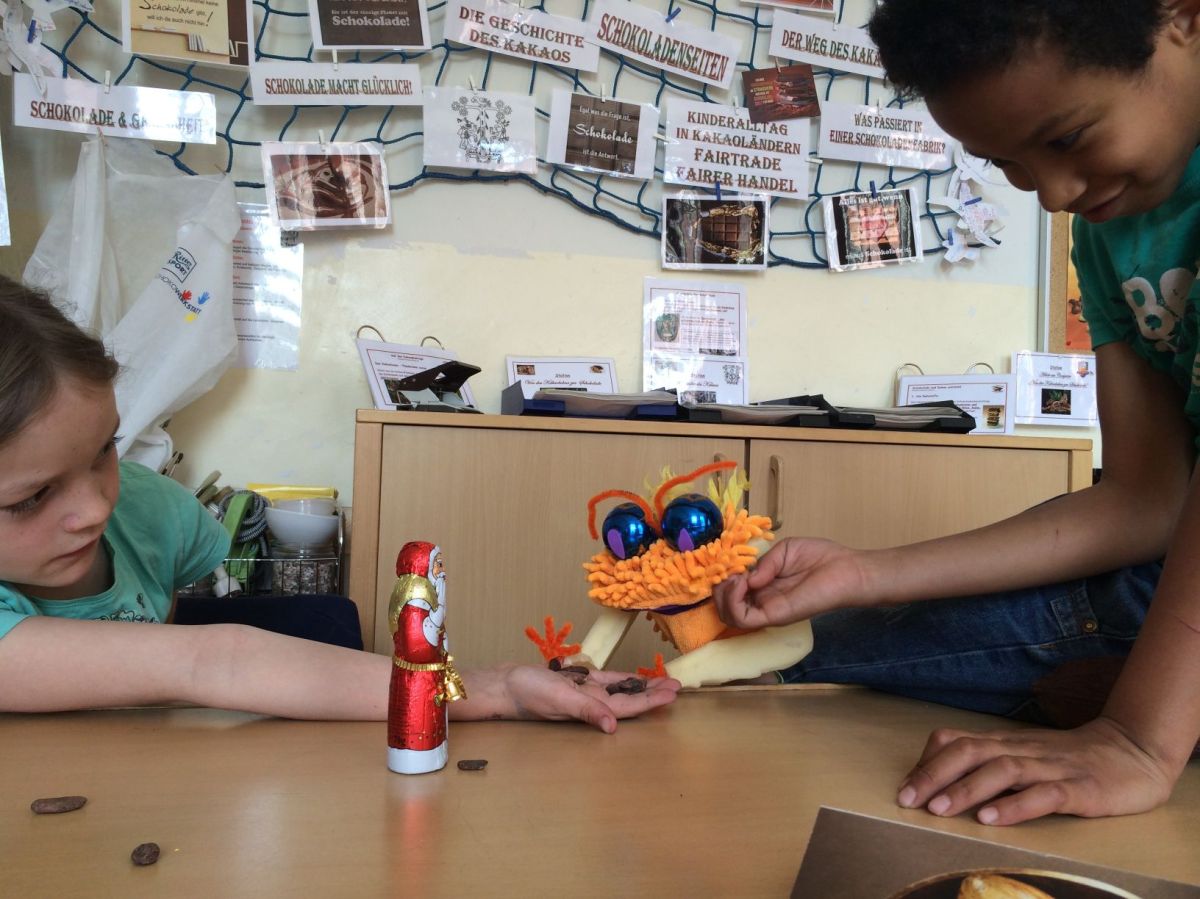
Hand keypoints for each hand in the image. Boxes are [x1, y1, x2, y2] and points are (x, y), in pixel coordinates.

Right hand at [460, 664, 680, 733]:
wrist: (503, 684)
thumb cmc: (529, 691)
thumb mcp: (559, 698)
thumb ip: (586, 710)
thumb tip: (613, 727)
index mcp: (591, 708)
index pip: (628, 707)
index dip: (651, 701)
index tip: (673, 693)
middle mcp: (592, 703)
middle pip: (629, 699)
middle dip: (653, 694)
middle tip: (677, 686)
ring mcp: (584, 693)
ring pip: (619, 690)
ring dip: (640, 686)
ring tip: (662, 681)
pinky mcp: (575, 684)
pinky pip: (603, 681)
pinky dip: (619, 679)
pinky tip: (632, 678)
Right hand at [713, 537, 867, 628]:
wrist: (845, 569)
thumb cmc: (819, 557)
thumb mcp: (784, 551)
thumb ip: (763, 564)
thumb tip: (746, 579)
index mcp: (762, 585)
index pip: (730, 592)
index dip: (723, 578)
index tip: (730, 562)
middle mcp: (761, 600)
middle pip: (724, 608)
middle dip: (719, 589)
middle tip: (731, 573)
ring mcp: (767, 610)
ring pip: (728, 616)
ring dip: (724, 595)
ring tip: (736, 578)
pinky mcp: (774, 616)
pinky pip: (742, 618)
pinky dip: (733, 600)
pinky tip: (743, 582)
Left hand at [896, 716, 1178, 824]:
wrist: (1132, 752)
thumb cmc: (1067, 759)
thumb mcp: (1022, 756)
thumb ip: (987, 763)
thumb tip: (939, 779)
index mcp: (1005, 743)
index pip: (956, 742)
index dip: (927, 763)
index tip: (903, 789)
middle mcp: (1022, 750)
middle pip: (970, 752)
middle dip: (934, 776)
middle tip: (907, 801)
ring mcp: (1051, 767)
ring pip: (1002, 771)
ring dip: (966, 789)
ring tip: (939, 809)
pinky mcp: (1080, 788)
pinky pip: (1044, 795)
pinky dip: (1015, 805)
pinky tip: (992, 818)